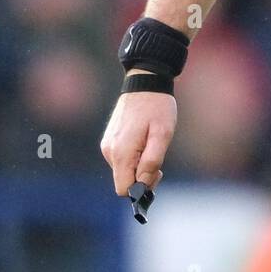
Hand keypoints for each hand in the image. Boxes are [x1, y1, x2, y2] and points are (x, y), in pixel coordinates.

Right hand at [100, 70, 175, 195]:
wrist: (145, 82)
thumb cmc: (157, 108)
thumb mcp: (162, 134)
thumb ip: (152, 161)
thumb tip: (143, 184)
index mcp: (121, 153)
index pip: (124, 189)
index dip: (142, 188)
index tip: (158, 172)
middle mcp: (109, 152)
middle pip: (124, 181)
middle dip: (142, 177)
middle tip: (159, 160)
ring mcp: (108, 145)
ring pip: (123, 170)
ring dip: (139, 166)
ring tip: (152, 145)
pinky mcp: (109, 140)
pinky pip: (121, 159)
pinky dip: (134, 157)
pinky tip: (144, 141)